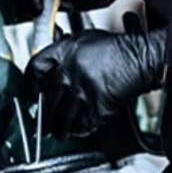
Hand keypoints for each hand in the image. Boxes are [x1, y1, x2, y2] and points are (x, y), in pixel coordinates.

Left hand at [26, 26, 166, 137]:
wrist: (141, 59)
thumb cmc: (118, 48)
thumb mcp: (87, 39)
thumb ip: (67, 50)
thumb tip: (54, 64)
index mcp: (65, 53)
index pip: (35, 68)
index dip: (30, 82)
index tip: (32, 91)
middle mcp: (69, 74)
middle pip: (46, 99)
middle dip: (44, 114)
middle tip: (42, 123)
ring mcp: (82, 92)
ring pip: (62, 117)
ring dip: (59, 128)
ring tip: (58, 132)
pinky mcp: (96, 108)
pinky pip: (82, 125)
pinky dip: (78, 131)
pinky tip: (77, 132)